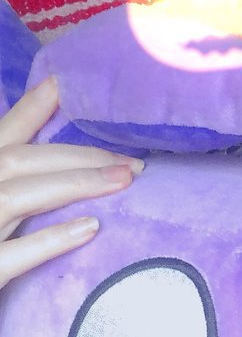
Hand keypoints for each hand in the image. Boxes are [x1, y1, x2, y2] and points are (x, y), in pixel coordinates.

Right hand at [0, 75, 143, 289]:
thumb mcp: (0, 204)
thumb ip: (18, 177)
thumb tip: (57, 155)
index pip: (2, 136)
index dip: (31, 108)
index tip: (65, 82)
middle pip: (19, 161)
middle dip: (77, 155)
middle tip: (133, 161)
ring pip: (19, 195)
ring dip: (74, 183)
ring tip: (124, 180)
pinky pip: (11, 255)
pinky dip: (50, 239)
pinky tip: (89, 229)